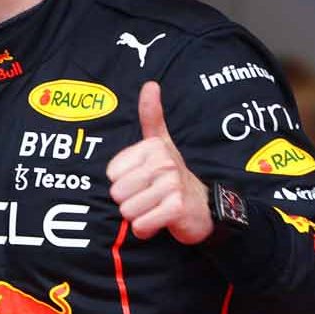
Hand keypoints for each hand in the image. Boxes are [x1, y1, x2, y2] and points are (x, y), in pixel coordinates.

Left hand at [106, 82, 212, 243]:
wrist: (203, 207)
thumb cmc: (172, 176)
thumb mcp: (160, 144)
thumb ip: (151, 116)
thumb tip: (150, 84)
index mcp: (153, 147)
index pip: (111, 174)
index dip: (122, 182)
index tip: (143, 179)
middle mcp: (164, 162)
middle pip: (117, 193)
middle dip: (129, 201)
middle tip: (150, 196)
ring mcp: (172, 185)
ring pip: (127, 210)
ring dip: (138, 216)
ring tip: (156, 207)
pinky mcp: (177, 208)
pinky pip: (141, 225)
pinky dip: (146, 229)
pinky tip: (161, 220)